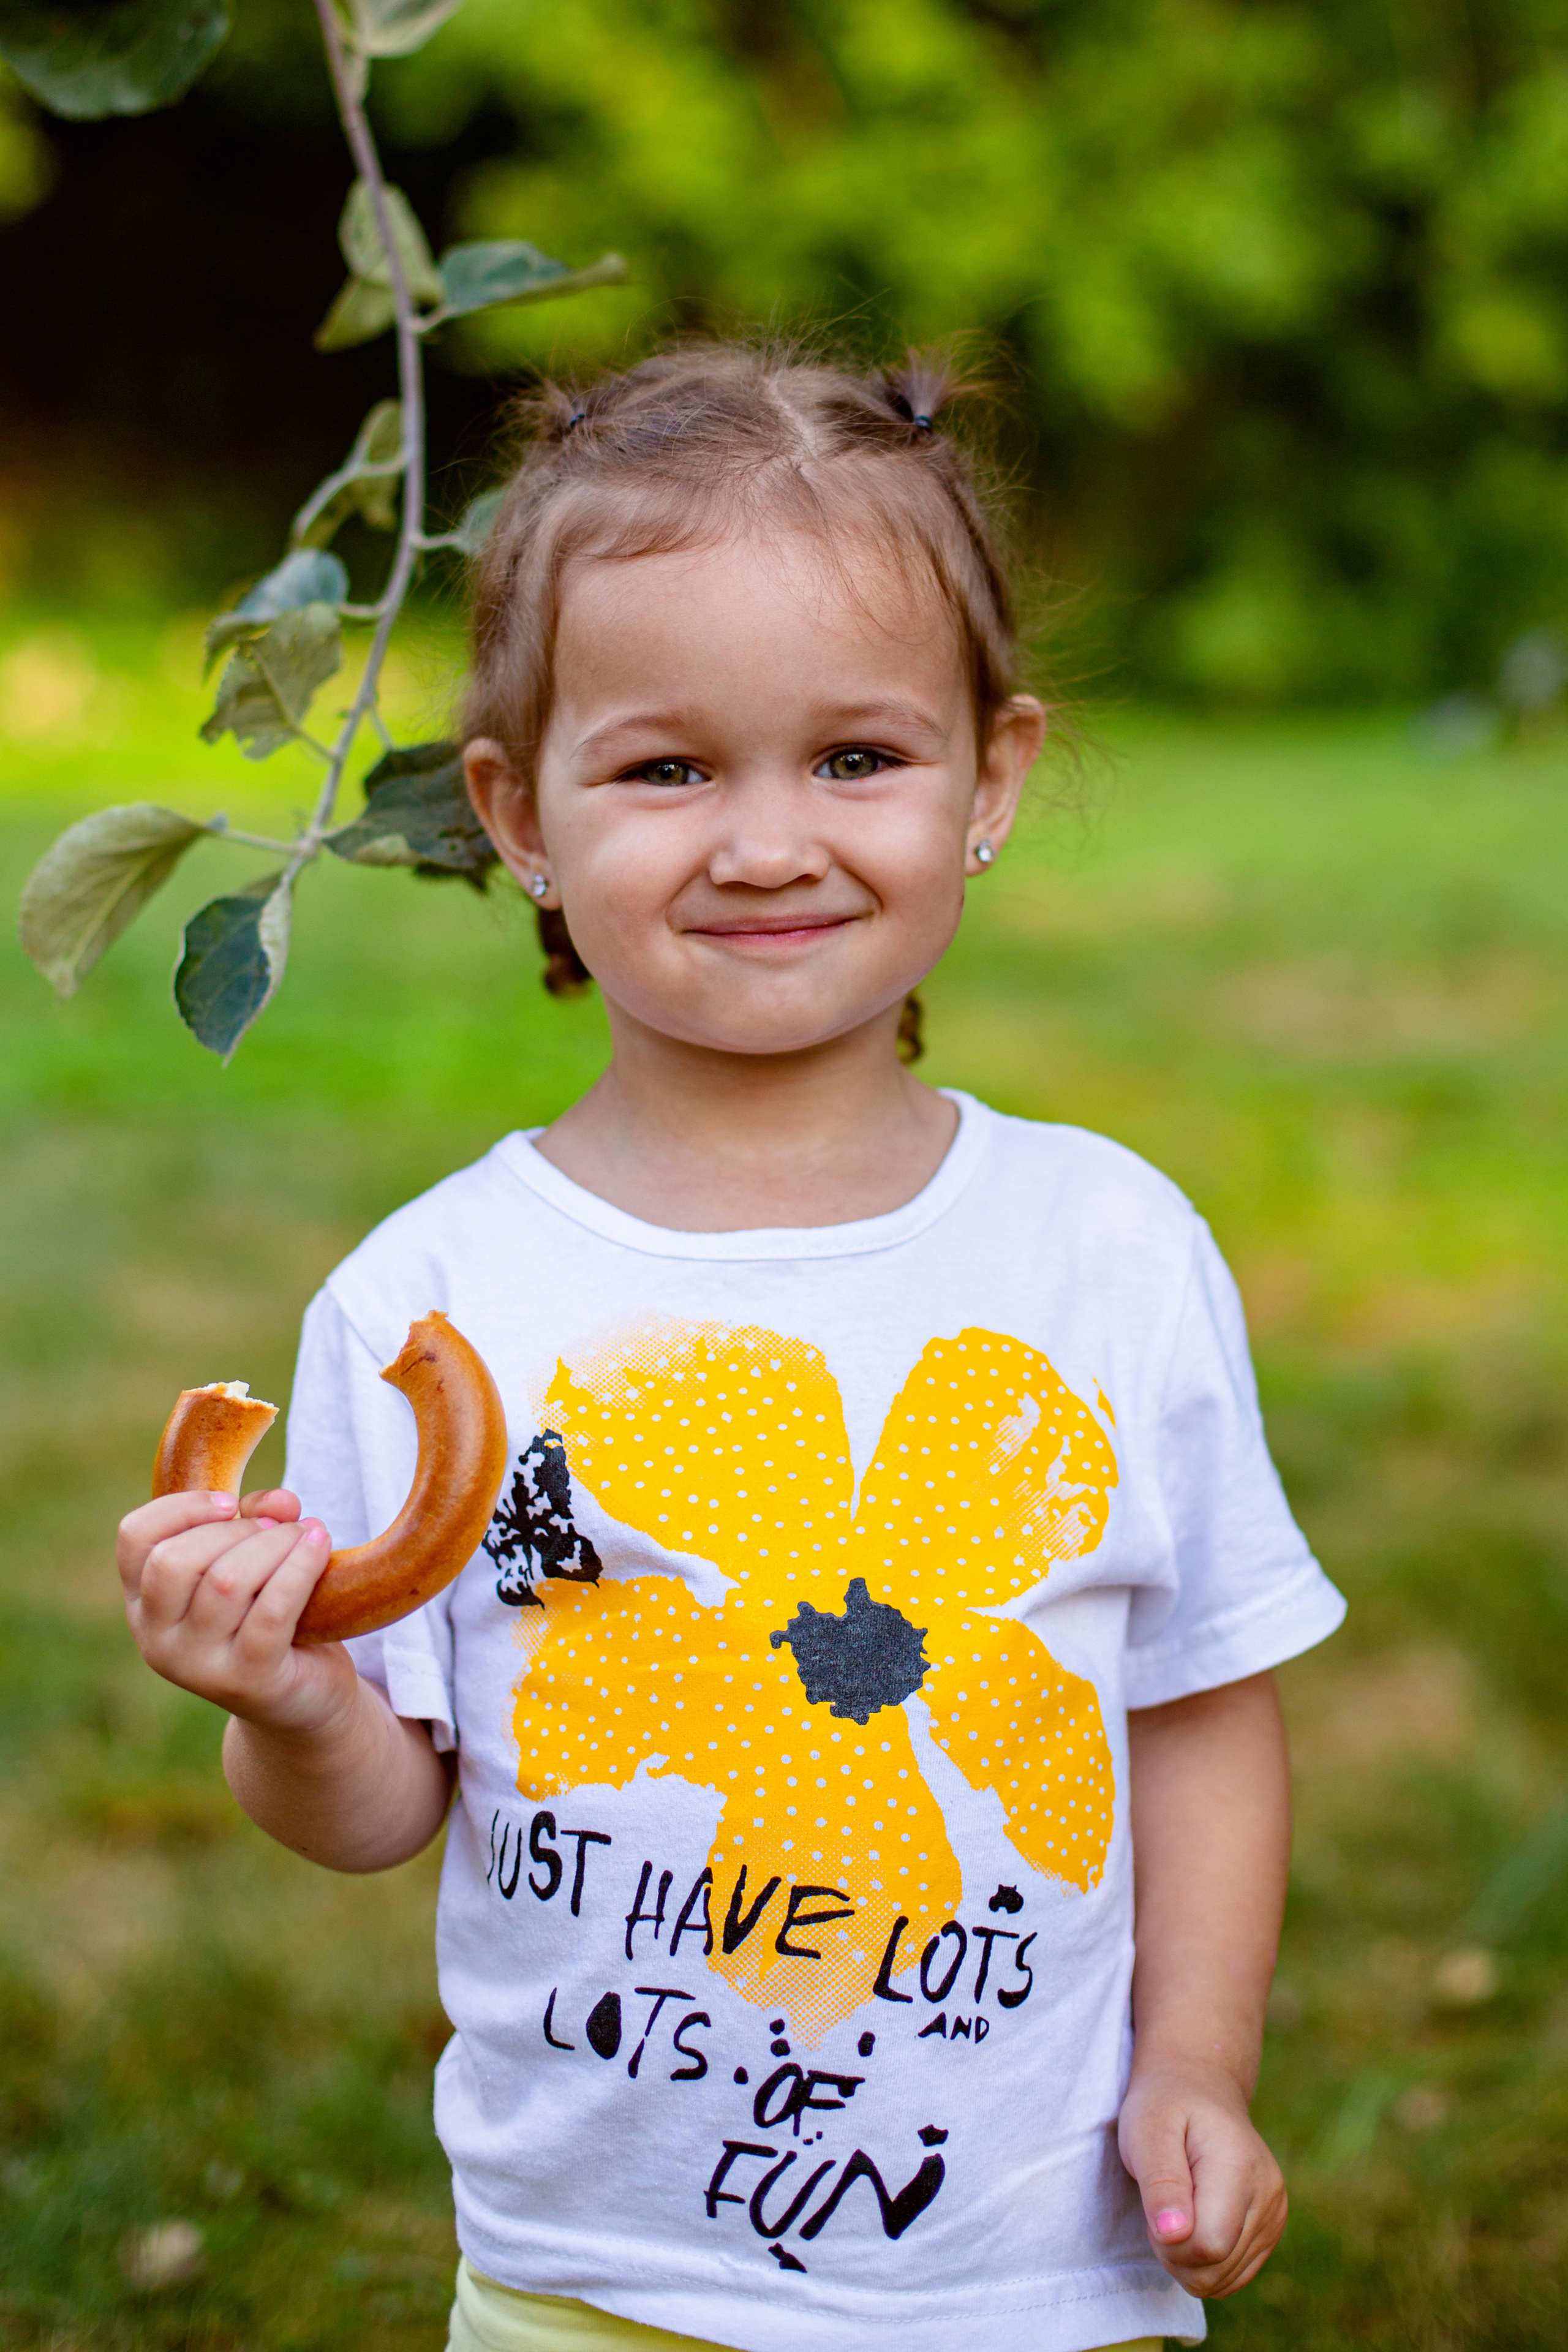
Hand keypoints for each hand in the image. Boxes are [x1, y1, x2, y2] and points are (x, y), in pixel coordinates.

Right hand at [117, 1488, 355, 1738]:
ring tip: (307, 1536)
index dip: (181, 1508)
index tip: (230, 1503)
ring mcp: (197, 1667)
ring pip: (225, 1581)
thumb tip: (279, 1502)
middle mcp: (157, 1640)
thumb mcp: (253, 1560)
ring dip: (276, 1543)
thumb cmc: (269, 1615)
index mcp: (144, 1604)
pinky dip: (300, 1567)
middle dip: (237, 1530)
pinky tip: (320, 1545)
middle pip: (175, 1561)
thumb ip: (258, 1519)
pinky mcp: (247, 1680)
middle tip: (280, 1528)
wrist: (304, 1697)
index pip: (135, 1538)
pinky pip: (271, 1610)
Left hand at [1118, 2057, 1286, 2297]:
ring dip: (1188, 2259)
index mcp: (1240, 2167)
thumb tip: (1174, 2235)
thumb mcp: (1147, 2130)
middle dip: (1175, 2252)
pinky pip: (1233, 2276)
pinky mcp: (1272, 2228)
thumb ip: (1160, 2183)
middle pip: (1215, 2270)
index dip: (1169, 2242)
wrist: (1200, 2087)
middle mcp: (1269, 2194)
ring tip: (1179, 2209)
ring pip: (1224, 2280)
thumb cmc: (1166, 2106)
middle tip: (1163, 2206)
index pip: (1207, 2245)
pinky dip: (1206, 2262)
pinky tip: (1196, 2222)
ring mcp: (1275, 2213)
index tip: (1155, 2206)